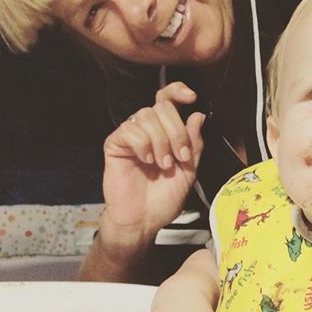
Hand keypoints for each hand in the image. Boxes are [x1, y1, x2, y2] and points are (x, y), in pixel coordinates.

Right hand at [101, 81, 203, 237]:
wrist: (144, 220)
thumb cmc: (164, 198)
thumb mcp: (189, 170)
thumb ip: (194, 143)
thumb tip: (197, 115)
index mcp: (165, 132)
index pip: (168, 99)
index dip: (177, 91)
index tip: (191, 97)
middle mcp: (147, 130)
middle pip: (162, 108)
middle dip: (176, 131)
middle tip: (180, 157)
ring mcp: (130, 136)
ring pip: (146, 116)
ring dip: (161, 141)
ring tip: (164, 164)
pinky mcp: (114, 145)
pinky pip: (129, 130)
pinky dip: (143, 144)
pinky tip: (146, 160)